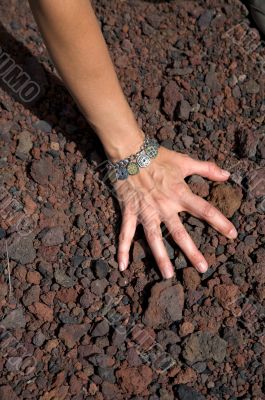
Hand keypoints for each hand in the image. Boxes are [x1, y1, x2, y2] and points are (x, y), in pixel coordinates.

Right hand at [114, 146, 236, 278]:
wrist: (130, 151)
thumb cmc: (158, 156)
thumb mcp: (184, 161)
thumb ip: (207, 168)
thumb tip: (227, 175)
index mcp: (179, 193)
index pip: (204, 210)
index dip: (219, 222)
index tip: (232, 234)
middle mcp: (164, 206)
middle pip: (180, 232)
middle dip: (192, 251)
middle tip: (203, 268)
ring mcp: (145, 211)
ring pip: (154, 238)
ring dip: (160, 257)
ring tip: (168, 275)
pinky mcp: (129, 211)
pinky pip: (125, 233)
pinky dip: (122, 249)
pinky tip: (123, 266)